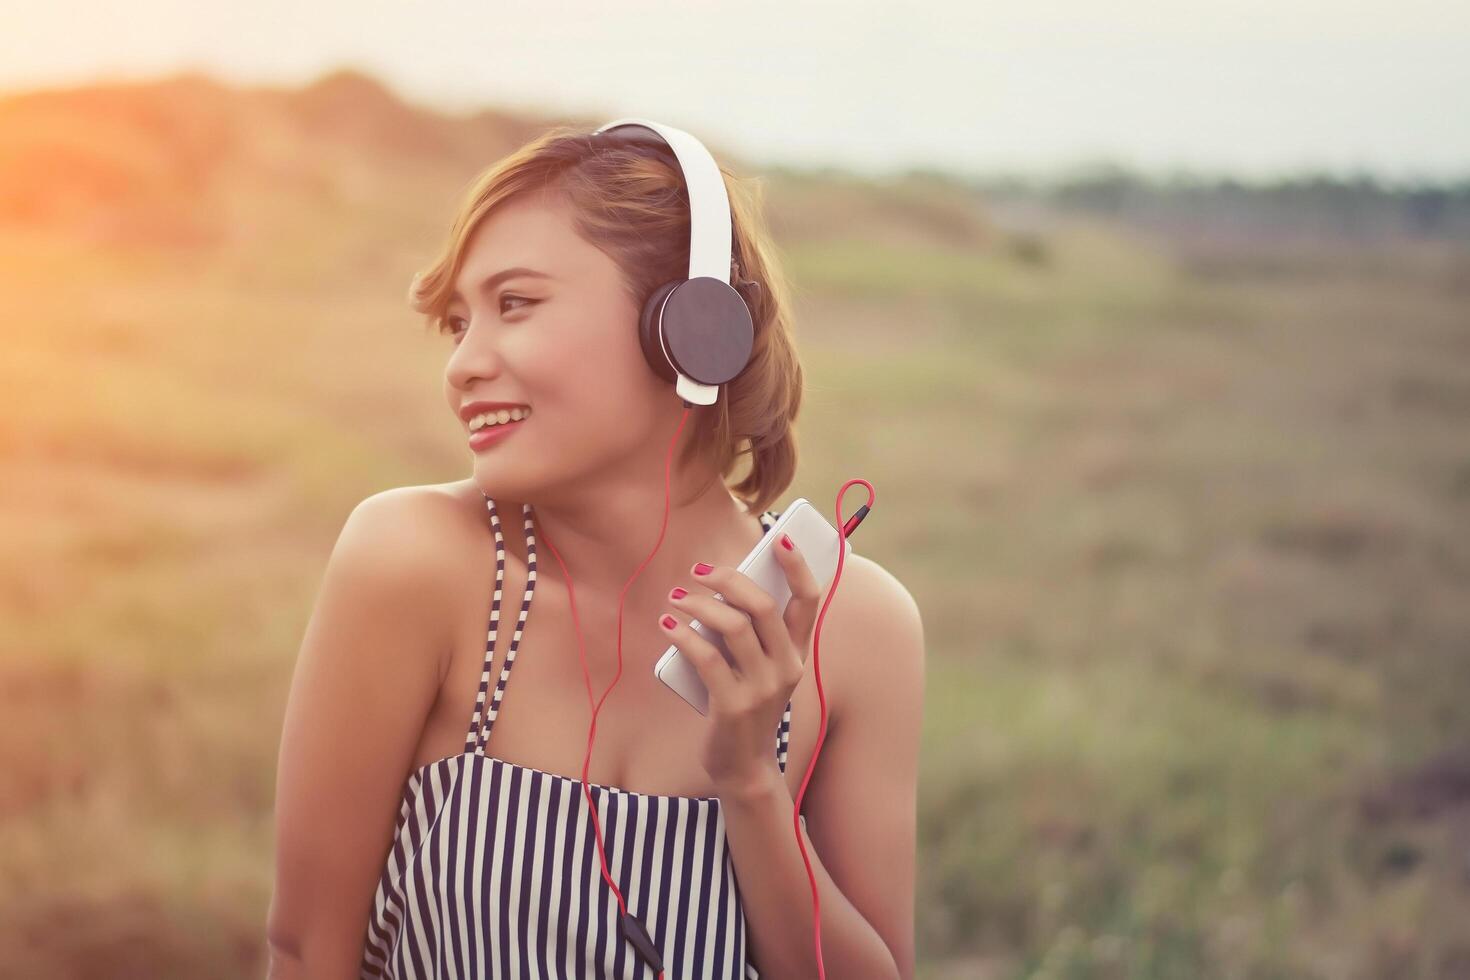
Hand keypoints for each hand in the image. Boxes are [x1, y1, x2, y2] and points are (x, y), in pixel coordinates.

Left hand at [659, 533, 823, 797]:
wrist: (744, 767)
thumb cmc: (745, 705)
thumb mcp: (759, 669)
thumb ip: (750, 634)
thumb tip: (720, 587)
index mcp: (796, 653)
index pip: (809, 600)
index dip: (797, 566)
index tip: (778, 538)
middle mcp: (786, 667)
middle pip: (764, 606)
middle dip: (729, 580)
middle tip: (698, 571)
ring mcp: (762, 688)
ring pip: (735, 628)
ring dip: (700, 605)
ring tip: (676, 597)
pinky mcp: (733, 706)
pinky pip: (707, 659)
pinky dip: (684, 636)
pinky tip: (668, 625)